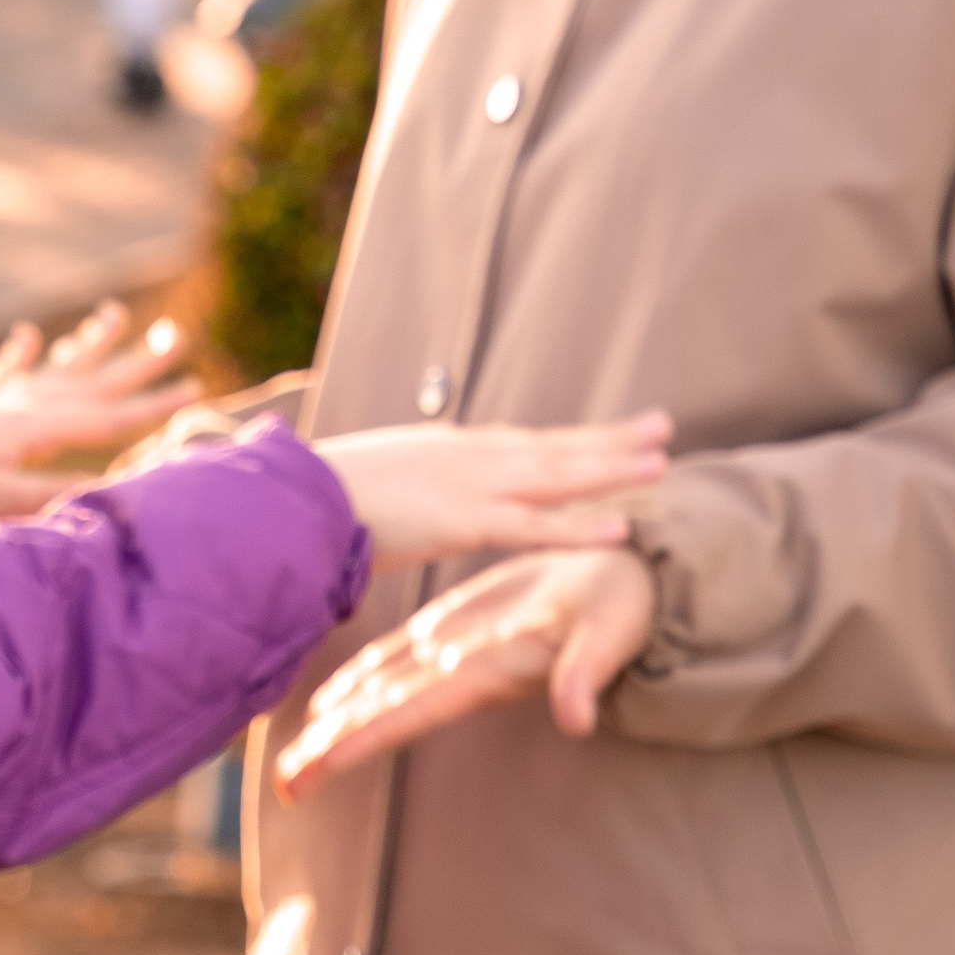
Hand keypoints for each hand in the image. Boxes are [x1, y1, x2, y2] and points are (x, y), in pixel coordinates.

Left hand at [0, 301, 202, 525]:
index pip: (109, 416)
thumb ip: (54, 493)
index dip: (155, 405)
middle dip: (138, 360)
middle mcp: (22, 405)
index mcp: (35, 427)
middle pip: (92, 379)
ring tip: (113, 315)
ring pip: (56, 367)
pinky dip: (18, 355)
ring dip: (88, 343)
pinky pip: (4, 375)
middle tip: (177, 335)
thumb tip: (113, 488)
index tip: (197, 389)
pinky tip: (25, 335)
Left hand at [276, 546, 658, 797]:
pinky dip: (361, 679)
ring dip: (338, 722)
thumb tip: (577, 717)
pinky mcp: (459, 626)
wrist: (634, 576)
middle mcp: (460, 672)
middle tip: (284, 785)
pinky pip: (397, 659)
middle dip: (333, 749)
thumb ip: (587, 672)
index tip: (316, 771)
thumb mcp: (607, 634)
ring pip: (382, 691)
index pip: (408, 713)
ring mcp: (456, 653)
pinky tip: (331, 696)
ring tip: (294, 760)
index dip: (361, 741)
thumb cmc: (625, 607)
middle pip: (383, 714)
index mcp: (483, 674)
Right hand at [316, 412, 670, 565]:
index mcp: (447, 449)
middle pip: (553, 446)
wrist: (292, 498)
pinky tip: (623, 528)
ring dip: (612, 469)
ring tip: (662, 462)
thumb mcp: (374, 484)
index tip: (605, 433)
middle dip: (609, 439)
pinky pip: (536, 526)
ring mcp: (471, 484)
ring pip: (557, 476)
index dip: (568, 439)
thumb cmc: (318, 496)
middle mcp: (468, 456)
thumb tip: (405, 506)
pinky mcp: (464, 519)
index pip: (522, 443)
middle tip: (662, 426)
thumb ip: (403, 492)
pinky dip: (580, 527)